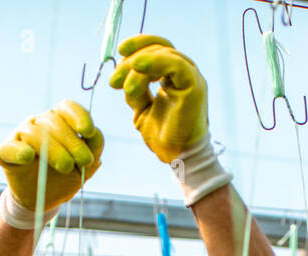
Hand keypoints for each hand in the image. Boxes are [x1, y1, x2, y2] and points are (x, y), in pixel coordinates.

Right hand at [0, 100, 103, 210]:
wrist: (44, 199)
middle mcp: (39, 123)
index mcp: (59, 121)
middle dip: (72, 141)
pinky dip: (19, 151)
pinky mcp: (6, 152)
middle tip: (84, 161)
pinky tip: (29, 156)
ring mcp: (20, 135)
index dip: (79, 116)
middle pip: (54, 122)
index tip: (88, 132)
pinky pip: (10, 148)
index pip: (67, 108)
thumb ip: (94, 149)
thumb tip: (95, 135)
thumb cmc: (65, 177)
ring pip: (34, 134)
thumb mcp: (85, 166)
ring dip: (53, 150)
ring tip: (66, 166)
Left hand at [109, 35, 207, 163]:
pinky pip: (174, 64)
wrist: (177, 157)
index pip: (157, 49)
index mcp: (174, 75)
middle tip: (114, 81)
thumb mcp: (141, 108)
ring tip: (125, 88)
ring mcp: (191, 77)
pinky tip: (138, 67)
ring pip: (163, 54)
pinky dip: (154, 62)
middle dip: (131, 60)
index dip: (138, 45)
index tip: (119, 52)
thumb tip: (122, 75)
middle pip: (158, 48)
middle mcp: (185, 72)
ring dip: (138, 65)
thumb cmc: (163, 136)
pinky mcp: (193, 85)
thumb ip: (135, 90)